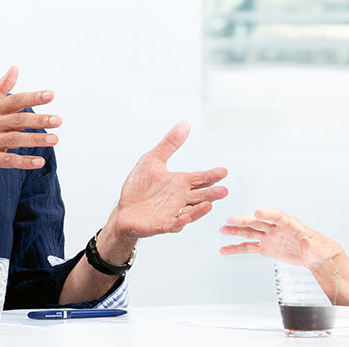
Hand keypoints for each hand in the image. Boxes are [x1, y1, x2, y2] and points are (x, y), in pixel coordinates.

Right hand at [0, 66, 61, 183]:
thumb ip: (2, 88)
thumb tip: (15, 68)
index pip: (15, 100)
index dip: (33, 97)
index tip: (51, 95)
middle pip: (18, 120)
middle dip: (39, 120)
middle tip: (59, 120)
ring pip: (15, 140)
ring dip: (36, 139)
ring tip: (55, 139)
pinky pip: (9, 161)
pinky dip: (24, 162)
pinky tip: (39, 162)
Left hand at [108, 121, 228, 238]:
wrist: (124, 209)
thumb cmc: (139, 186)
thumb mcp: (153, 160)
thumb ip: (169, 144)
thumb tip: (184, 123)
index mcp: (181, 183)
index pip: (200, 178)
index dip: (212, 176)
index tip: (223, 171)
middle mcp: (180, 198)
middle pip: (200, 196)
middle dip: (212, 194)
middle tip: (224, 191)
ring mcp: (172, 212)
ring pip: (191, 212)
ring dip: (200, 210)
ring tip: (209, 205)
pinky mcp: (161, 224)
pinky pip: (172, 224)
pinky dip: (179, 222)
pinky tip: (185, 218)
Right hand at [218, 209, 341, 270]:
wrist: (316, 256)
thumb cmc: (319, 247)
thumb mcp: (316, 244)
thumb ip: (309, 241)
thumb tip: (306, 238)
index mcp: (290, 223)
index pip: (277, 215)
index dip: (267, 213)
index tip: (257, 212)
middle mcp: (276, 228)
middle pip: (258, 222)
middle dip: (245, 220)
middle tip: (232, 219)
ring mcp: (269, 237)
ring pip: (250, 232)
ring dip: (236, 231)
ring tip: (223, 229)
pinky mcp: (266, 248)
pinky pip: (249, 247)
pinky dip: (236, 248)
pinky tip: (225, 249)